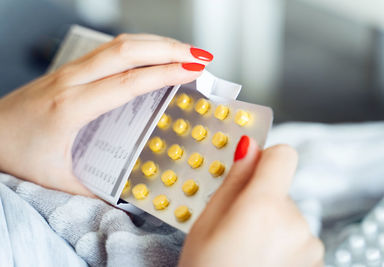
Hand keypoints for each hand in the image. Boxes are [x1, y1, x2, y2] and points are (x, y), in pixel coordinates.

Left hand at [0, 34, 212, 195]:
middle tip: (201, 56)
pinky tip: (155, 54)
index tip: (194, 70)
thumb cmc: (14, 153)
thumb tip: (128, 202)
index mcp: (71, 107)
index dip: (166, 73)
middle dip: (170, 48)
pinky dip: (140, 47)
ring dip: (156, 43)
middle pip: (127, 50)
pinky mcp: (71, 69)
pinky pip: (110, 49)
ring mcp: (70, 70)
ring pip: (119, 43)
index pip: (129, 82)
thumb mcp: (57, 179)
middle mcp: (72, 80)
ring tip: (186, 50)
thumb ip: (96, 190)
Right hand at [179, 137, 323, 266]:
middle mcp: (296, 223)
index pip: (284, 155)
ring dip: (272, 225)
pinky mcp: (315, 263)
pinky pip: (297, 239)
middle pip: (281, 190)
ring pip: (289, 216)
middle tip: (234, 228)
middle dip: (260, 201)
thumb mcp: (207, 222)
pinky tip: (261, 263)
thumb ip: (234, 180)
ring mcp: (309, 246)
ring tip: (246, 251)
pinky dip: (283, 245)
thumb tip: (249, 146)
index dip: (265, 159)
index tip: (249, 171)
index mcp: (265, 206)